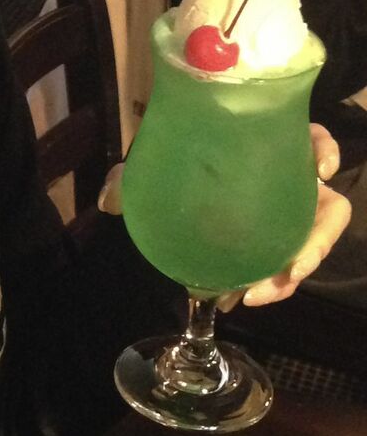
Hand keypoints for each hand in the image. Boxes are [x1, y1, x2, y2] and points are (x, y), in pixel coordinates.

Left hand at [97, 123, 351, 309]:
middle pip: (328, 208)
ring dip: (292, 273)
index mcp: (270, 146)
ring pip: (312, 244)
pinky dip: (269, 283)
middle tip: (291, 267)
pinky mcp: (277, 240)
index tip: (320, 169)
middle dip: (316, 242)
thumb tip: (108, 200)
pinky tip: (238, 297)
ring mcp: (289, 212)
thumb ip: (130, 177)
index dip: (324, 150)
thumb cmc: (172, 159)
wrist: (171, 179)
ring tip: (255, 294)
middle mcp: (291, 179)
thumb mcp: (151, 165)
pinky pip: (284, 264)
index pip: (312, 138)